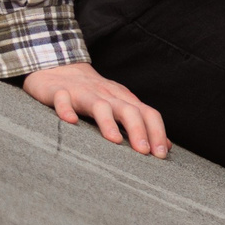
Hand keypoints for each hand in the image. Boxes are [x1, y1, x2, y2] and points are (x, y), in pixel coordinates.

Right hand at [22, 62, 169, 156]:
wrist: (58, 69)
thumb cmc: (93, 94)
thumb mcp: (120, 106)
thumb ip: (141, 125)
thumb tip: (166, 146)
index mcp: (124, 99)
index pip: (147, 113)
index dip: (157, 132)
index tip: (161, 155)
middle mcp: (107, 95)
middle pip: (128, 110)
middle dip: (139, 130)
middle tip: (144, 152)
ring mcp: (84, 93)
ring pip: (100, 106)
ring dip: (108, 122)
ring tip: (115, 141)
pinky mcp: (59, 92)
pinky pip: (63, 99)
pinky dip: (66, 109)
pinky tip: (71, 121)